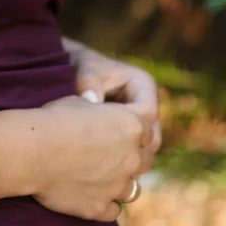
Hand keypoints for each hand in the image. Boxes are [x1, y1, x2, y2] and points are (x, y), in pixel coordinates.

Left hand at [66, 42, 162, 156]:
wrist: (73, 68)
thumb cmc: (79, 65)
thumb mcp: (84, 67)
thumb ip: (88, 80)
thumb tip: (91, 100)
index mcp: (144, 84)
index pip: (147, 114)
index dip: (128, 127)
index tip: (98, 134)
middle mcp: (149, 103)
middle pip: (152, 137)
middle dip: (130, 148)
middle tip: (98, 156)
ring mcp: (143, 120)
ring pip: (145, 149)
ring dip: (125, 156)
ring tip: (97, 159)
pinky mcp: (134, 133)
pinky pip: (134, 153)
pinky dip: (119, 159)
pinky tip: (97, 161)